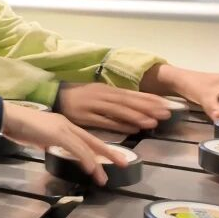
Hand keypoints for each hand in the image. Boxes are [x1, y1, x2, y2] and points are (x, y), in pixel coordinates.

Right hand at [1, 104, 128, 185]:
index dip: (97, 148)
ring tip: (104, 178)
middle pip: (92, 140)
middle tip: (124, 163)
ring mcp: (62, 128)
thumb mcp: (36, 136)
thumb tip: (49, 147)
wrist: (6, 116)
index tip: (109, 157)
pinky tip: (92, 169)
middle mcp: (66, 124)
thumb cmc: (16, 125)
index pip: (84, 137)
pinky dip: (86, 159)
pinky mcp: (57, 133)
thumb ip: (46, 141)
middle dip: (109, 152)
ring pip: (86, 147)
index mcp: (62, 124)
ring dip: (98, 163)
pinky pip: (76, 148)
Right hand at [56, 83, 172, 132]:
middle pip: (128, 101)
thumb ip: (113, 100)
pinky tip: (133, 129)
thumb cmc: (76, 97)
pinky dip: (120, 124)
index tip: (166, 104)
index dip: (149, 98)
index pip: (131, 93)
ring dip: (137, 116)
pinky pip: (106, 121)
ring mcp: (93, 105)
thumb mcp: (96, 94)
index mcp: (105, 89)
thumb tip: (133, 106)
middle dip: (148, 107)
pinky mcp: (84, 116)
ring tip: (153, 122)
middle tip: (166, 113)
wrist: (52, 96)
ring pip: (119, 110)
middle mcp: (101, 95)